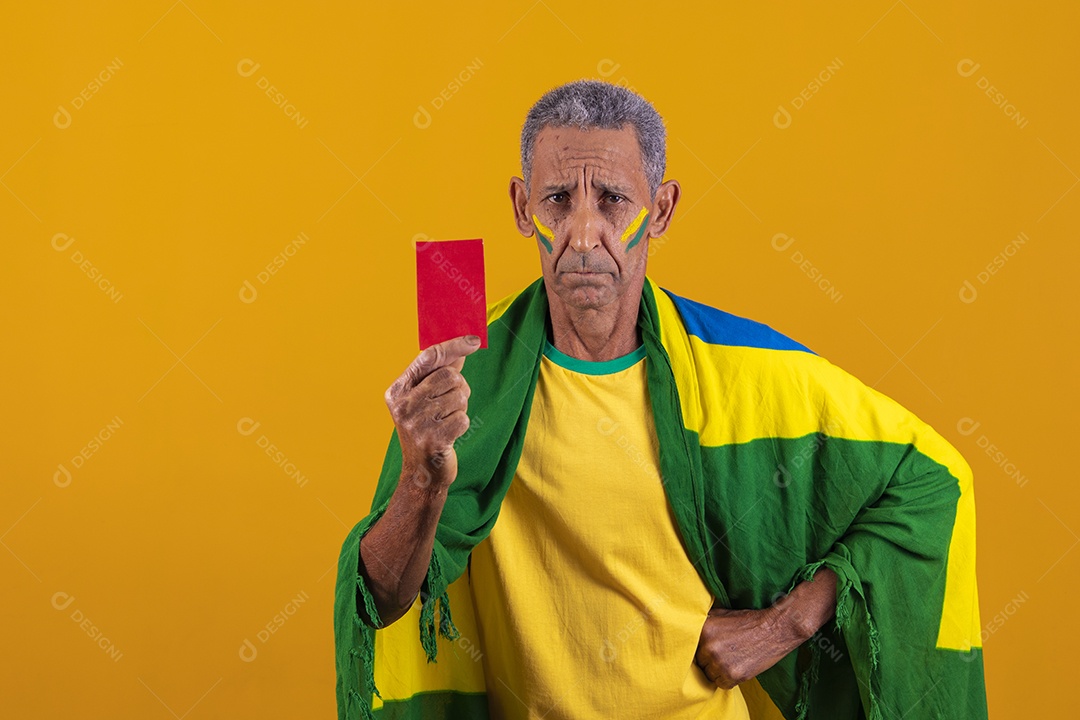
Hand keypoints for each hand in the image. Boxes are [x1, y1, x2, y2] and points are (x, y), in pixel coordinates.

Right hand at [384, 335, 481, 489]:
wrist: (422, 472)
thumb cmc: (426, 429)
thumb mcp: (426, 398)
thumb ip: (440, 371)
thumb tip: (463, 345)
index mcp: (397, 390)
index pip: (428, 357)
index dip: (453, 346)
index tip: (473, 340)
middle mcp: (402, 405)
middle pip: (449, 376)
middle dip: (459, 387)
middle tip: (451, 403)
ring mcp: (415, 424)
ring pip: (459, 396)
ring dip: (461, 408)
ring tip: (447, 420)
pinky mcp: (432, 440)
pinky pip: (462, 418)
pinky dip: (462, 425)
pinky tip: (449, 434)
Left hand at [694, 605, 797, 688]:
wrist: (773, 630)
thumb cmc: (748, 622)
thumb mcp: (722, 614)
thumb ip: (704, 621)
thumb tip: (688, 628)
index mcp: (704, 629)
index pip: (689, 645)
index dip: (698, 647)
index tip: (705, 648)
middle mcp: (709, 646)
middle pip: (698, 661)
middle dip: (707, 659)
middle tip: (722, 653)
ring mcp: (720, 662)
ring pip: (708, 674)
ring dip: (716, 670)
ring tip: (730, 659)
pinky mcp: (733, 675)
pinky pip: (721, 684)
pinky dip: (727, 679)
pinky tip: (736, 666)